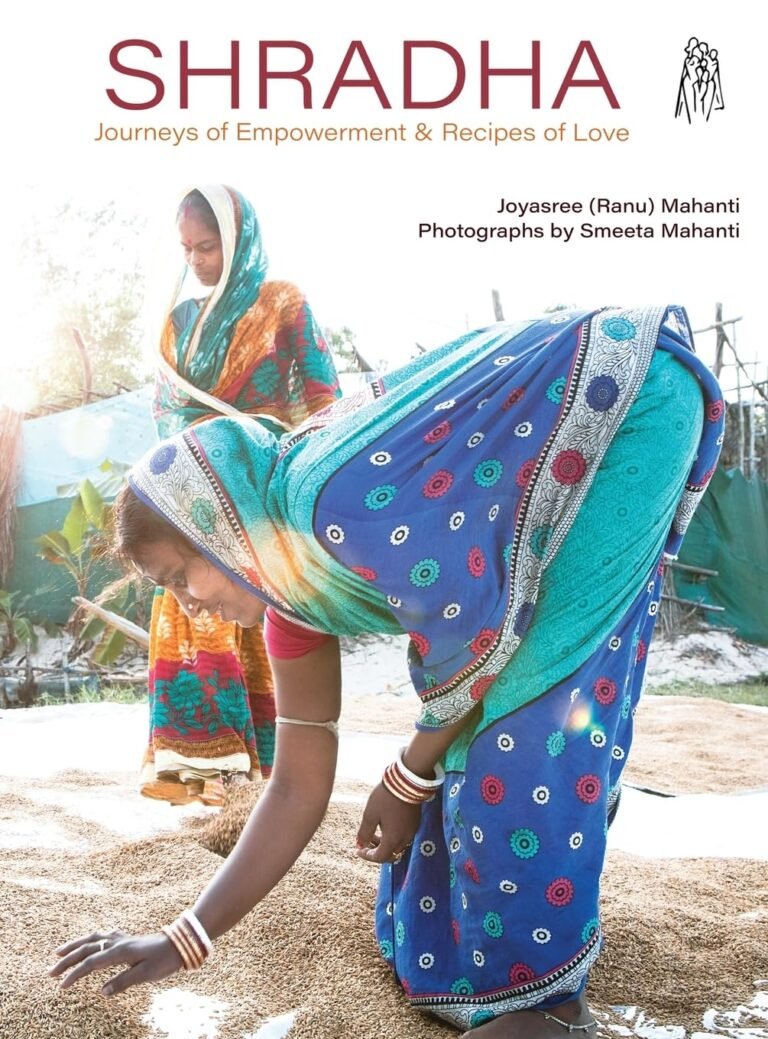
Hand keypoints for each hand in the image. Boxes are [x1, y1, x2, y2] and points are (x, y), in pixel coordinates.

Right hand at [49, 929, 183, 995]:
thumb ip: (123, 982)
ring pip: (92, 939)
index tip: (61, 987)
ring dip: (75, 946)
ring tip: (59, 952)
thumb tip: (102, 992)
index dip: (74, 975)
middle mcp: (118, 942)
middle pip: (86, 949)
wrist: (181, 943)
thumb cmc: (165, 960)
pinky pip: (103, 936)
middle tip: (50, 972)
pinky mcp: (127, 939)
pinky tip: (90, 942)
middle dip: (67, 960)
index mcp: (120, 952)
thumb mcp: (146, 974)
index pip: (90, 963)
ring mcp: (122, 939)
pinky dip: (91, 939)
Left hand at [355, 782, 422, 864]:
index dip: (367, 856)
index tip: (357, 850)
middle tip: (365, 841)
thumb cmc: (385, 798)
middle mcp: (405, 839)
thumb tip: (360, 844)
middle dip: (376, 850)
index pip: (380, 857)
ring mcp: (412, 831)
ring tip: (374, 831)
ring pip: (397, 845)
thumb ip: (364, 832)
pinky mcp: (415, 822)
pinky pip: (403, 836)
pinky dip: (393, 836)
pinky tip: (385, 824)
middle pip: (390, 854)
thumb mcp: (370, 815)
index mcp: (393, 840)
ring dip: (385, 843)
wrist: (406, 782)